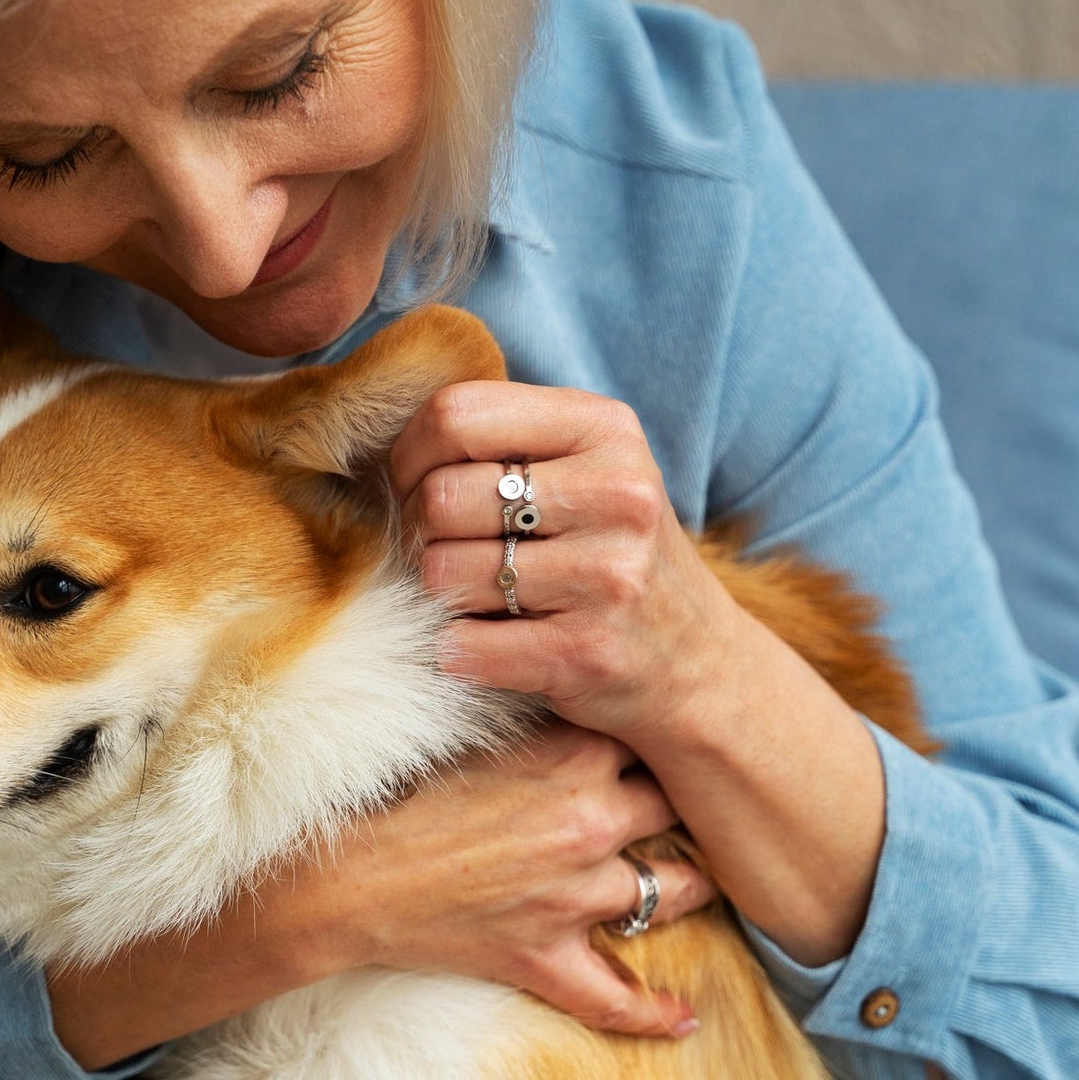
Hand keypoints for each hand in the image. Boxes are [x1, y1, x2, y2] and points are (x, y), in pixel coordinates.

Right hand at [320, 723, 713, 1036]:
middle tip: (693, 806)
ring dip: (688, 887)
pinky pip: (616, 998)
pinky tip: (685, 1016)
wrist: (349, 874)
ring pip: (671, 893)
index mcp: (573, 760)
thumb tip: (581, 701)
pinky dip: (654, 1012)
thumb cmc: (403, 798)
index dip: (662, 742)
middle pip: (676, 809)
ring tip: (696, 881)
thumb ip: (544, 728)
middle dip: (685, 807)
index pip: (653, 742)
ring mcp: (575, 897)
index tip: (670, 742)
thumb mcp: (481, 741)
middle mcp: (590, 825)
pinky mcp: (548, 958)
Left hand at [390, 382, 729, 744]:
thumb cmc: (613, 556)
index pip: (455, 413)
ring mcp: (607, 575)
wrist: (699, 666)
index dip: (411, 454)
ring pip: (443, 575)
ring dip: (444, 598)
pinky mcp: (587, 650)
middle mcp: (616, 494)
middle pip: (439, 498)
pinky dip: (459, 653)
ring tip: (485, 600)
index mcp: (605, 429)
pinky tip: (492, 646)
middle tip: (451, 554)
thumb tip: (378, 442)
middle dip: (423, 535)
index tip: (418, 486)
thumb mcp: (587, 469)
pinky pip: (463, 646)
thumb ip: (504, 439)